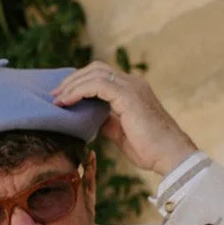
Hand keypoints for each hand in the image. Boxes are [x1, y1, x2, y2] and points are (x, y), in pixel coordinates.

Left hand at [52, 61, 196, 178]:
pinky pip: (97, 85)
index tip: (63, 96)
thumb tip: (93, 120)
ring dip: (72, 85)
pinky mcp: (128, 96)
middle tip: (54, 95)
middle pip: (96, 69)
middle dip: (72, 80)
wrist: (169, 155)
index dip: (80, 82)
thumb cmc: (149, 149)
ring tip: (57, 99)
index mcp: (132, 89)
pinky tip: (67, 102)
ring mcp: (132, 87)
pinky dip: (79, 91)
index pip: (102, 75)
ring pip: (95, 74)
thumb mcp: (122, 133)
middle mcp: (133, 83)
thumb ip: (108, 121)